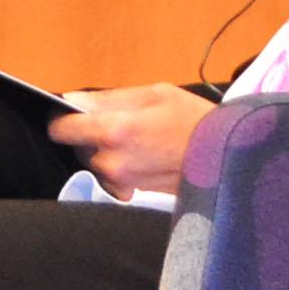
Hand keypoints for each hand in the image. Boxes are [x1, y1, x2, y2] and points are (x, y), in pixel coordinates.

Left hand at [47, 85, 215, 196]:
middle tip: (121, 121)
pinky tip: (143, 154)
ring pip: (94, 160)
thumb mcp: (154, 95)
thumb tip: (73, 101)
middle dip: (90, 132)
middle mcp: (111, 161)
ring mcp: (120, 182)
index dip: (60, 119)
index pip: (61, 130)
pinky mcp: (130, 194)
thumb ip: (108, 99)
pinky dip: (118, 164)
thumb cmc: (194, 120)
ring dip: (105, 148)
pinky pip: (110, 175)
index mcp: (114, 131)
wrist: (228, 158)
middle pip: (78, 145)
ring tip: (138, 137)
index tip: (67, 113)